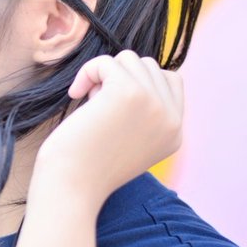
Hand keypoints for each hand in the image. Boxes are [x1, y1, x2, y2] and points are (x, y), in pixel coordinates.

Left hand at [32, 50, 183, 211]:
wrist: (71, 187)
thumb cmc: (87, 166)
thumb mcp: (129, 140)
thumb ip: (142, 110)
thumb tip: (131, 69)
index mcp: (175, 133)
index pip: (171, 81)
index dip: (138, 82)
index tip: (111, 106)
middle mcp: (171, 118)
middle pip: (148, 67)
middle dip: (118, 78)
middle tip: (97, 108)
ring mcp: (154, 103)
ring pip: (128, 60)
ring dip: (103, 75)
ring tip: (88, 103)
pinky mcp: (129, 91)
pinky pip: (106, 62)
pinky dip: (87, 72)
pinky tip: (75, 94)